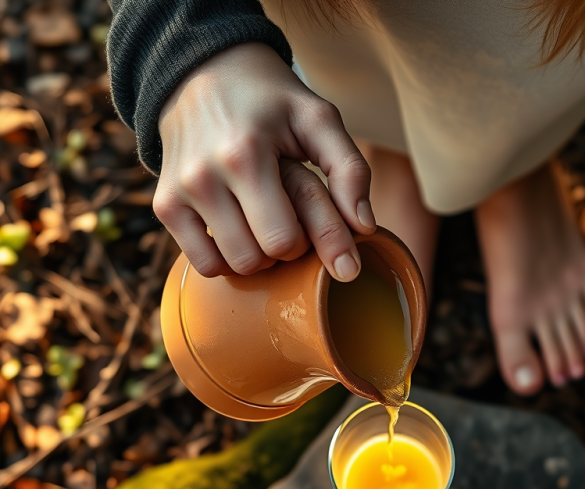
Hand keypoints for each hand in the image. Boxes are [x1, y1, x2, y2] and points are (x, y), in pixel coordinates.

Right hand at [154, 43, 375, 279]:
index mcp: (245, 155)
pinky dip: (229, 260)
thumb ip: (349, 170)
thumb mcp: (318, 119)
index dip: (317, 245)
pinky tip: (243, 232)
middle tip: (295, 218)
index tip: (338, 253)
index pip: (286, 240)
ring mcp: (180, 193)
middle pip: (261, 258)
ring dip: (261, 256)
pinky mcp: (165, 205)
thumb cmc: (270, 101)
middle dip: (289, 247)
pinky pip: (204, 264)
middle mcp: (204, 176)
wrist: (201, 70)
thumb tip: (364, 227)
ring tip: (269, 222)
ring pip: (234, 266)